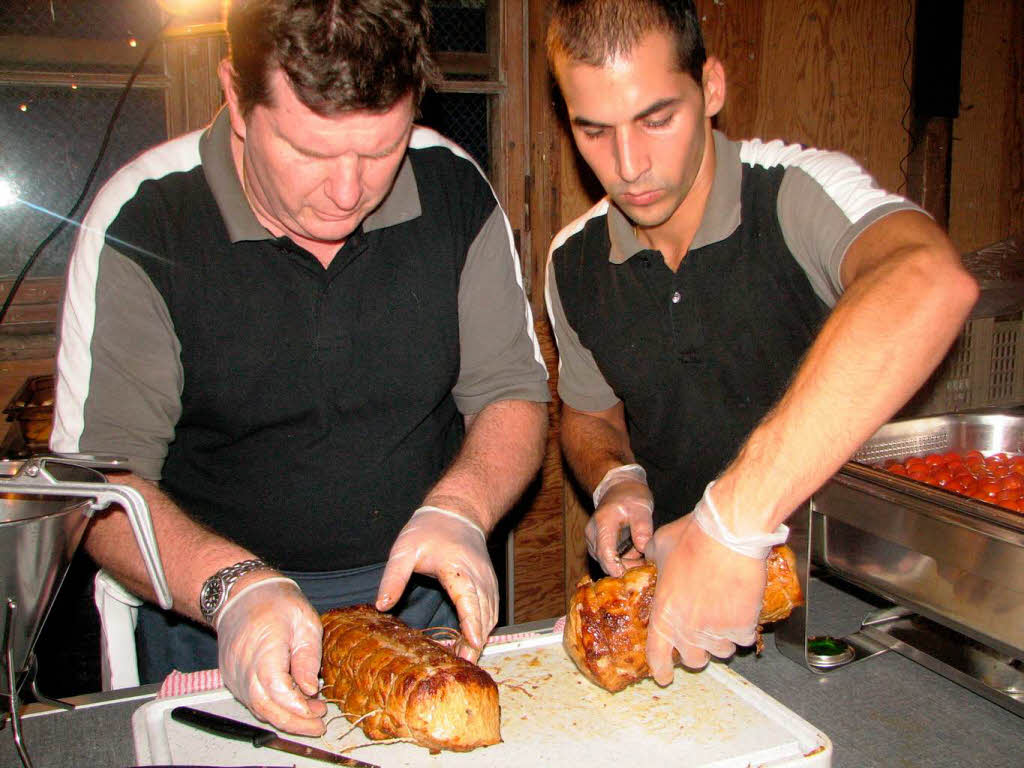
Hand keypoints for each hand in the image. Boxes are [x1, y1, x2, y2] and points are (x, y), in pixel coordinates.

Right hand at [216, 578, 326, 735]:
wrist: (241, 595)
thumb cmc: (275, 602)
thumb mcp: (304, 621)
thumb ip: (308, 656)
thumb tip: (311, 689)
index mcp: (263, 646)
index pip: (275, 687)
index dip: (296, 705)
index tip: (317, 711)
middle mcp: (242, 665)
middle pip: (264, 706)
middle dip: (293, 722)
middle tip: (319, 725)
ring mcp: (234, 674)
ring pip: (257, 708)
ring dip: (285, 718)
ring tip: (312, 717)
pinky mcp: (232, 679)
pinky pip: (252, 701)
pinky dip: (273, 709)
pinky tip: (294, 707)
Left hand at [376, 506, 497, 660]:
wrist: (457, 512)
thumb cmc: (429, 529)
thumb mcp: (404, 550)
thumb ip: (393, 578)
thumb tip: (382, 606)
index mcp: (456, 567)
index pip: (467, 597)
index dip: (471, 621)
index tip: (472, 642)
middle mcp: (477, 575)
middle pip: (482, 612)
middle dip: (476, 640)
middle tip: (463, 665)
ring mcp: (487, 579)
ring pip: (490, 614)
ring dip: (481, 636)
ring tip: (465, 658)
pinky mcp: (489, 583)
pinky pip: (491, 610)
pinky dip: (484, 627)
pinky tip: (472, 641)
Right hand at [586, 479, 653, 575]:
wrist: (618, 487)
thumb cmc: (631, 496)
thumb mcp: (642, 508)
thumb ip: (642, 528)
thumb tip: (643, 549)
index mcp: (602, 523)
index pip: (605, 553)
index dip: (617, 568)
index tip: (631, 577)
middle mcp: (593, 533)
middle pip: (605, 561)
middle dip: (625, 568)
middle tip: (645, 568)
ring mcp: (592, 539)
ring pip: (605, 562)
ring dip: (624, 565)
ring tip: (642, 558)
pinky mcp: (596, 544)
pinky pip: (607, 558)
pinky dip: (621, 561)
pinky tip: (635, 556)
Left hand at [643, 486, 770, 684]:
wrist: (727, 534)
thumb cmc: (691, 537)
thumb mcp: (659, 547)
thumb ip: (653, 562)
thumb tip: (649, 560)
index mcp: (664, 614)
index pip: (658, 655)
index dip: (661, 670)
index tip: (665, 676)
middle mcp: (688, 629)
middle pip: (694, 659)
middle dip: (697, 651)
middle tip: (701, 635)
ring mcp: (716, 631)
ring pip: (721, 650)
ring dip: (721, 640)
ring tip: (723, 617)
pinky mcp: (742, 626)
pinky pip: (743, 638)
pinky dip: (743, 628)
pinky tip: (741, 610)